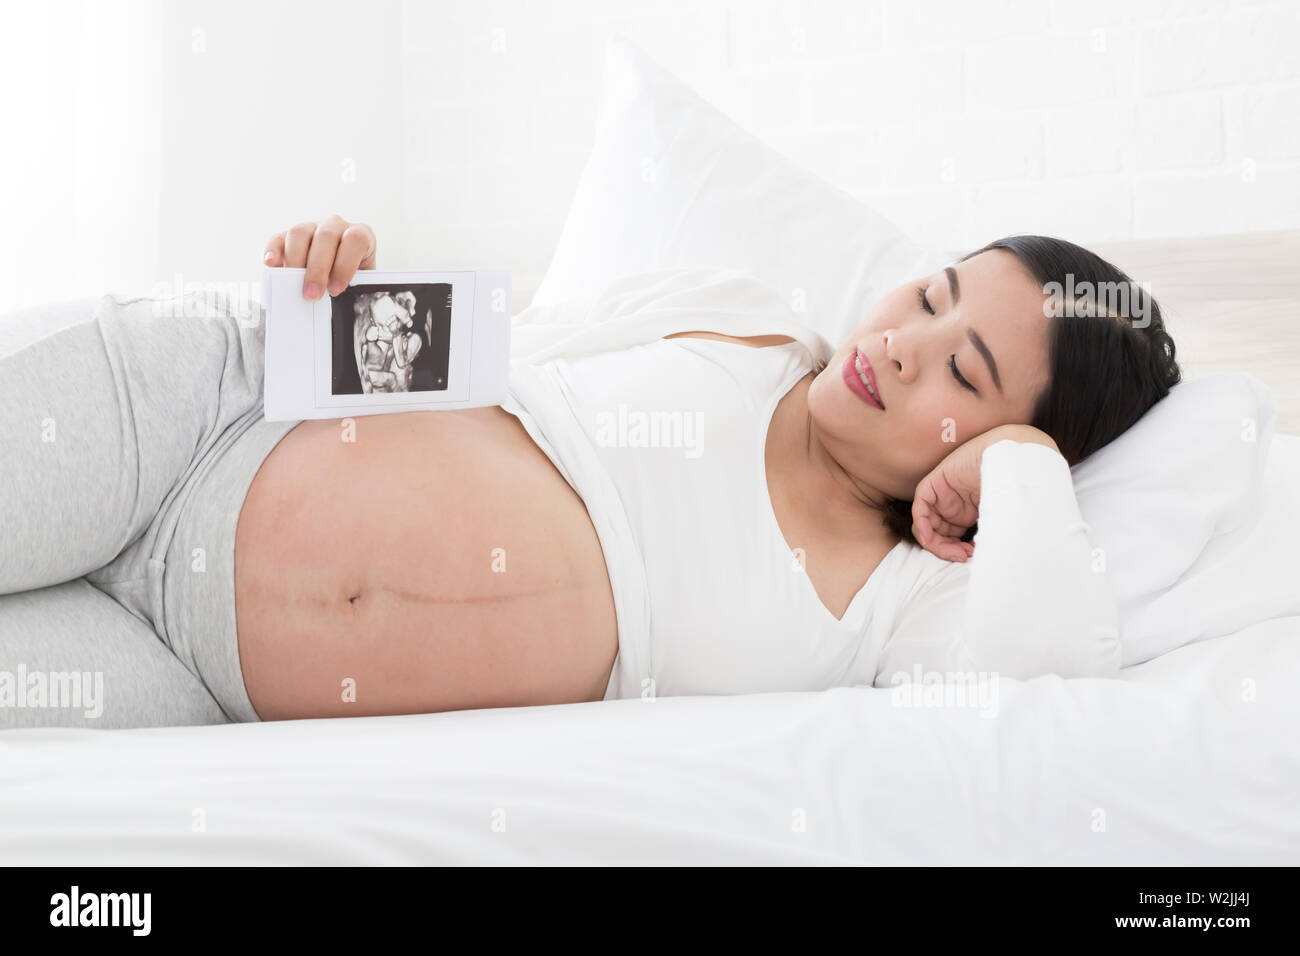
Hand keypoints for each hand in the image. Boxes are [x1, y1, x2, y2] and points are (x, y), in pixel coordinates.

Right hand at [262, 215, 376, 299]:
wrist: (341, 274)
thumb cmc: (353, 279)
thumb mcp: (359, 283)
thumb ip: (352, 287)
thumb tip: (335, 305)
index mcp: (360, 235)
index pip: (355, 240)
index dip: (345, 265)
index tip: (336, 289)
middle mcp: (336, 226)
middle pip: (325, 237)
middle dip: (317, 269)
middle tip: (312, 295)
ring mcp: (312, 227)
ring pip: (300, 233)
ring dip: (295, 261)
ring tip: (292, 284)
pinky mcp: (289, 236)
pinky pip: (279, 238)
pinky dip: (273, 251)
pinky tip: (271, 264)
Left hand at [910, 424, 1059, 562]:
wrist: (1015, 459)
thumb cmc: (1015, 489)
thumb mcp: (998, 520)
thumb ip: (986, 537)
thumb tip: (981, 561)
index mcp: (968, 511)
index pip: (951, 537)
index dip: (956, 551)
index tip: (970, 558)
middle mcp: (954, 504)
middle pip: (938, 533)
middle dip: (947, 550)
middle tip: (963, 558)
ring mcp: (944, 494)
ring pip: (927, 524)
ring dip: (938, 543)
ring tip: (957, 551)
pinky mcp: (936, 483)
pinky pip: (920, 507)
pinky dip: (922, 525)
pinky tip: (931, 539)